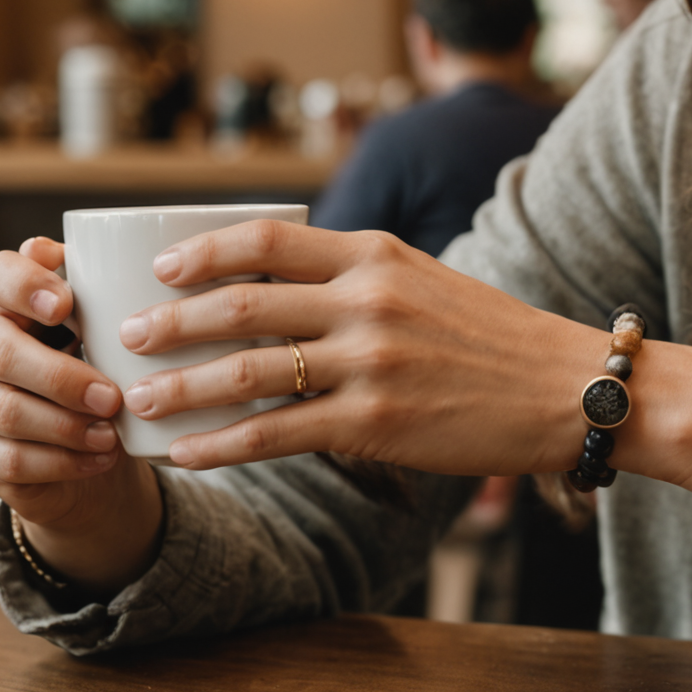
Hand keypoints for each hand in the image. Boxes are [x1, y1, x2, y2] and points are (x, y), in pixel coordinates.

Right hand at [0, 237, 162, 590]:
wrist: (101, 448)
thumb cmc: (106, 374)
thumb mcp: (116, 336)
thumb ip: (114, 302)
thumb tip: (129, 273)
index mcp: (12, 303)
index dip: (24, 284)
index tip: (66, 304)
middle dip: (60, 377)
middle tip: (112, 398)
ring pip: (6, 411)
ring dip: (67, 426)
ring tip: (112, 435)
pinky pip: (11, 459)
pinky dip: (63, 462)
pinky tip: (99, 458)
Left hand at [116, 221, 603, 473]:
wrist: (565, 390)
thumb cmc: (493, 339)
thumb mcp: (423, 282)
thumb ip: (355, 278)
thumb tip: (273, 290)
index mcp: (375, 254)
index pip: (267, 239)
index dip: (203, 252)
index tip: (161, 269)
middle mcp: (367, 301)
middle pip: (241, 305)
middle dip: (171, 322)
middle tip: (126, 336)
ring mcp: (371, 364)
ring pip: (247, 374)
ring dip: (180, 388)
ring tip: (136, 401)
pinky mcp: (376, 425)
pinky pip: (276, 436)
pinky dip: (221, 446)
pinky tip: (187, 453)